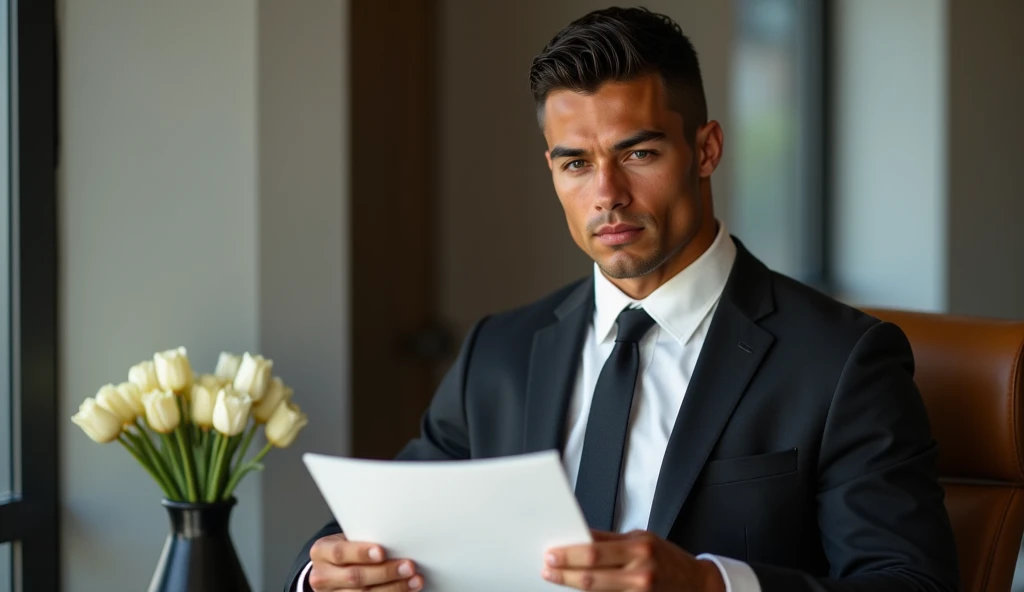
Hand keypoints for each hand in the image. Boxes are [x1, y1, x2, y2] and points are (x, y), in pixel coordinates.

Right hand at [308, 533, 423, 591]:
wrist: (331, 571)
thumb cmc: (346, 551)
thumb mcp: (347, 540)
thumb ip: (363, 540)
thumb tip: (396, 537)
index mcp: (322, 552)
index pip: (339, 552)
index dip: (361, 553)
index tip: (382, 552)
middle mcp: (322, 576)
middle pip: (354, 577)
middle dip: (385, 572)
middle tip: (408, 566)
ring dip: (393, 588)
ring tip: (414, 581)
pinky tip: (406, 591)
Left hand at [542, 529, 724, 591]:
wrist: (697, 584)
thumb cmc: (666, 558)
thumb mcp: (641, 539)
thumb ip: (610, 540)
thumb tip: (579, 536)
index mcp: (639, 548)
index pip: (594, 551)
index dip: (569, 554)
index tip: (551, 553)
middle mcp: (640, 572)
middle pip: (591, 576)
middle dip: (564, 573)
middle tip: (547, 569)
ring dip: (573, 586)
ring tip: (557, 579)